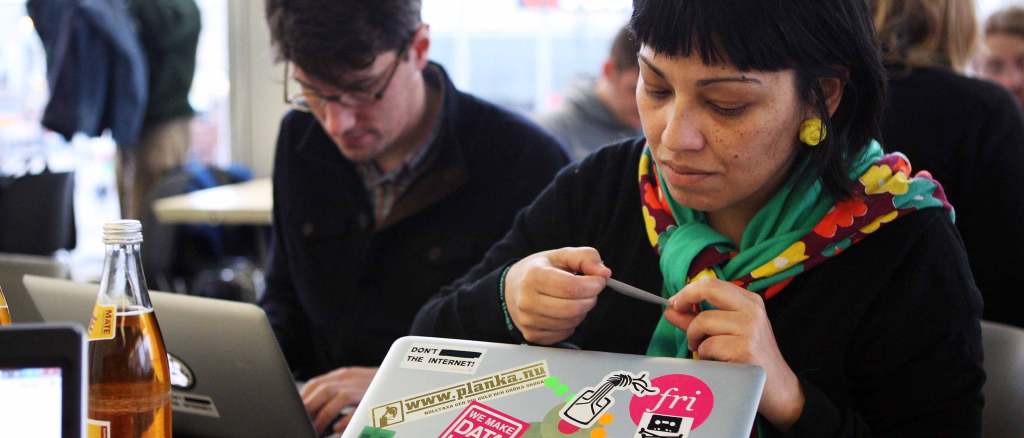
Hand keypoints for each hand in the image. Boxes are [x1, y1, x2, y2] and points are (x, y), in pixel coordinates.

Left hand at [301, 366, 377, 433]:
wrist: (405, 385)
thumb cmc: (378, 392)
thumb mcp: (356, 388)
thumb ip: (336, 395)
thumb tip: (314, 410)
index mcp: (345, 376)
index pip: (316, 384)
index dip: (302, 398)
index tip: (296, 413)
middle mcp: (353, 379)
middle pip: (324, 389)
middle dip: (309, 408)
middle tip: (302, 423)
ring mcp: (366, 389)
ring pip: (339, 397)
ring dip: (324, 416)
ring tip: (316, 430)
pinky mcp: (377, 401)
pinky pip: (359, 409)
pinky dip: (345, 419)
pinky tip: (337, 428)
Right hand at [504, 247, 610, 344]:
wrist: (512, 288)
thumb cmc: (539, 270)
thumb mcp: (561, 255)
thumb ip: (586, 258)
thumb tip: (604, 273)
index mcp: (533, 276)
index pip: (571, 287)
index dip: (592, 285)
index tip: (599, 281)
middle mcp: (527, 300)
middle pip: (573, 308)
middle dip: (590, 299)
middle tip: (589, 291)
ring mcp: (528, 321)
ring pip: (571, 323)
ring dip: (581, 311)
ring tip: (573, 299)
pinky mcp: (532, 335)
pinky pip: (564, 333)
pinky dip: (571, 323)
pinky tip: (563, 311)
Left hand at [664, 278, 804, 429]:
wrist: (778, 388)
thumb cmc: (750, 359)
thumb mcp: (725, 333)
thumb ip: (695, 320)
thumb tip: (670, 309)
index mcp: (750, 301)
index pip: (712, 283)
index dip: (688, 291)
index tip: (675, 302)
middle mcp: (752, 310)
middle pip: (708, 289)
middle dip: (685, 300)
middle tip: (675, 312)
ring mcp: (750, 328)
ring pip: (703, 322)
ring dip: (695, 339)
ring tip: (703, 350)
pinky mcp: (745, 349)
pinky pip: (708, 346)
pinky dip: (704, 356)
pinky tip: (717, 362)